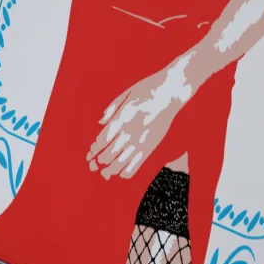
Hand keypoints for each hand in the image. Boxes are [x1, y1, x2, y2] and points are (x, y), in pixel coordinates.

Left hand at [88, 53, 199, 178]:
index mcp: (123, 117)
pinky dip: (128, 171)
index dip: (96, 148)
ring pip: (122, 161)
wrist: (171, 92)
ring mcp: (142, 140)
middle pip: (110, 152)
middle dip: (99, 161)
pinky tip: (121, 174)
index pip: (104, 138)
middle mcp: (131, 131)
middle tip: (93, 165)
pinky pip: (138, 163)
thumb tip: (100, 122)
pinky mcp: (152, 145)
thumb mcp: (127, 92)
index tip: (91, 151)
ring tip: (104, 173)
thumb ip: (112, 108)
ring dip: (111, 169)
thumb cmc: (148, 89)